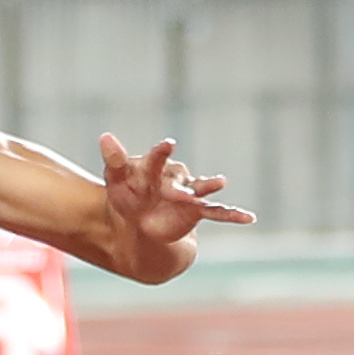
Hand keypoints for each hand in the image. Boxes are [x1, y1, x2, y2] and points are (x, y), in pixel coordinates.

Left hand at [100, 132, 252, 251]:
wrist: (139, 218)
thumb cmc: (126, 193)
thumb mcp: (115, 179)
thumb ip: (114, 160)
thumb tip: (104, 136)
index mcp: (153, 168)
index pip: (156, 159)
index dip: (162, 153)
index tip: (169, 144)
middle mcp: (174, 177)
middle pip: (178, 180)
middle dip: (180, 188)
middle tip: (182, 195)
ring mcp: (187, 193)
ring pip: (201, 190)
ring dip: (208, 188)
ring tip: (220, 183)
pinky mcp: (197, 209)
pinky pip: (217, 211)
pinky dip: (232, 215)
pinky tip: (249, 218)